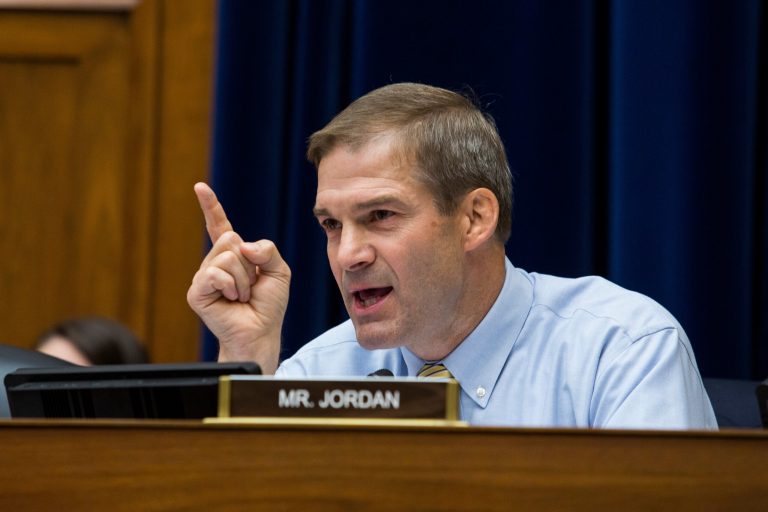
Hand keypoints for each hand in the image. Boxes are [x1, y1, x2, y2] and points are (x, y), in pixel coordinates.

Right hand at [187, 183, 289, 373]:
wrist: (260, 332)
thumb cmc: (268, 304)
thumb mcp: (279, 270)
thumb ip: (268, 249)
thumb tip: (242, 246)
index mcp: (233, 256)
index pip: (220, 226)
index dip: (210, 207)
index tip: (200, 187)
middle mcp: (215, 263)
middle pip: (230, 239)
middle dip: (249, 263)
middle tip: (250, 285)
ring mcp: (204, 277)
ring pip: (226, 256)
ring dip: (243, 278)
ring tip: (242, 296)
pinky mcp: (197, 292)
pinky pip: (216, 274)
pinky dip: (232, 286)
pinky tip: (233, 300)